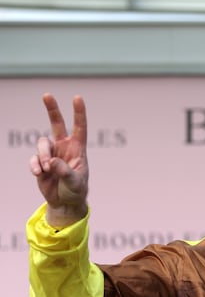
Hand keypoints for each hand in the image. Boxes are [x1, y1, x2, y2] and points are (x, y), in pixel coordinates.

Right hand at [29, 94, 88, 226]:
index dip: (79, 112)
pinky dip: (34, 165)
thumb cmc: (76, 189)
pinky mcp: (39, 162)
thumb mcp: (75, 181)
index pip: (79, 127)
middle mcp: (64, 147)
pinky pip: (33, 159)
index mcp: (78, 148)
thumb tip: (51, 161)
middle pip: (56, 124)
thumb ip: (65, 171)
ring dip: (42, 156)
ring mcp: (51, 153)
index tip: (77, 97)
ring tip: (46, 169)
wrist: (65, 201)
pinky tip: (39, 174)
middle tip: (47, 95)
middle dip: (52, 109)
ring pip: (42, 143)